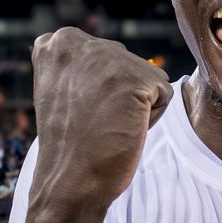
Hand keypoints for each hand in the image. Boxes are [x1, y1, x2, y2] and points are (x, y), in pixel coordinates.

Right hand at [29, 28, 172, 209]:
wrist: (69, 181)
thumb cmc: (69, 144)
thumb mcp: (62, 90)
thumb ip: (84, 66)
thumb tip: (118, 58)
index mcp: (58, 42)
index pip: (103, 56)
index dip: (97, 90)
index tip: (77, 110)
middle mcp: (79, 41)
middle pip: (126, 63)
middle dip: (118, 94)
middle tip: (92, 121)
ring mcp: (109, 57)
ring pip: (146, 78)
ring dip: (135, 106)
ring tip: (107, 125)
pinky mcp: (137, 77)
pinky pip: (164, 94)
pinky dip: (151, 118)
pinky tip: (122, 129)